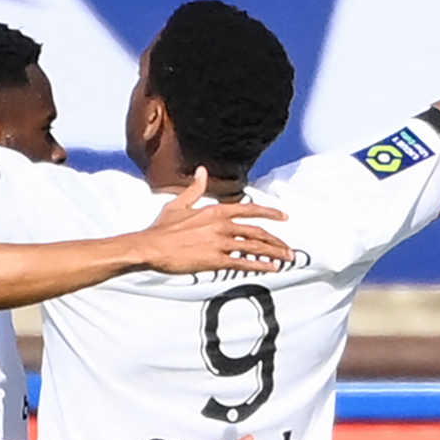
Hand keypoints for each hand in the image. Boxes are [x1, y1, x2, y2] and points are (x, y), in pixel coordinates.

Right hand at [132, 168, 291, 274]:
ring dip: (273, 253)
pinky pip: (243, 263)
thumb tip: (202, 171)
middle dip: (276, 240)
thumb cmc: (161, 229)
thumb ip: (195, 189)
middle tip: (288, 248)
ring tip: (286, 259)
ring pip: (254, 247)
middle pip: (257, 231)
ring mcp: (219, 243)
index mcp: (215, 211)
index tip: (284, 217)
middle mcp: (221, 225)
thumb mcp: (178, 204)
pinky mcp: (215, 260)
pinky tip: (270, 268)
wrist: (150, 247)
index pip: (249, 210)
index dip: (270, 213)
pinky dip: (259, 265)